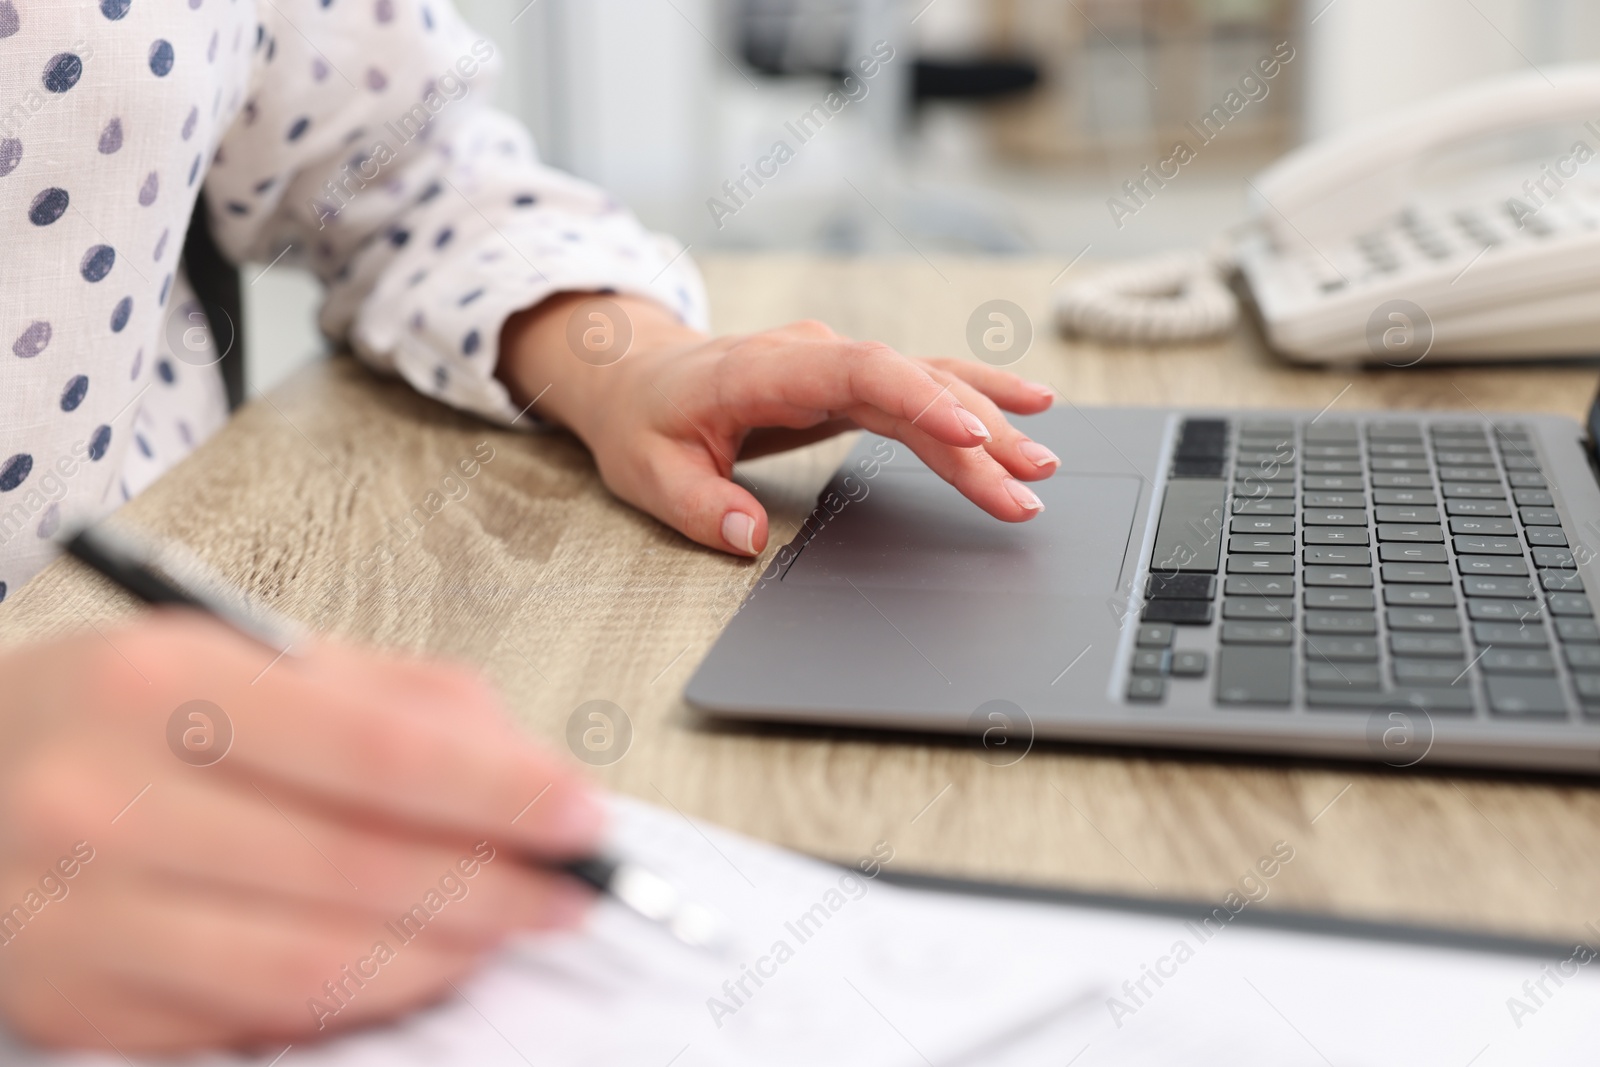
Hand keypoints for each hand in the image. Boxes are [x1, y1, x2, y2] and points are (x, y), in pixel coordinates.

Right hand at [0, 613, 601, 1051]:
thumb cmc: (108, 710)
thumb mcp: (236, 654)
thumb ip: (389, 698)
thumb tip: (523, 765)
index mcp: (159, 687)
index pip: (378, 752)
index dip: (502, 792)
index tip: (581, 814)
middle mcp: (108, 803)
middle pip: (359, 868)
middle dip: (497, 884)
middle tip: (570, 884)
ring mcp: (85, 920)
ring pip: (316, 966)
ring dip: (444, 954)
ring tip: (510, 925)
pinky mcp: (82, 1006)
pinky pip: (254, 1023)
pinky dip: (359, 999)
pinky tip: (415, 965)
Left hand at [499, 294, 1059, 555]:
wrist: (638, 374)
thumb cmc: (644, 420)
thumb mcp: (648, 472)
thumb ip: (699, 506)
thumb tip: (748, 539)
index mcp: (763, 368)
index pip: (859, 371)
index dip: (920, 400)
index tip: (971, 436)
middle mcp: (812, 354)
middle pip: (910, 384)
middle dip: (974, 435)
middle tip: (1027, 487)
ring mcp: (836, 362)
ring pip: (926, 382)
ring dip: (987, 421)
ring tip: (1042, 464)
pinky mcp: (850, 380)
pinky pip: (920, 385)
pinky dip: (973, 400)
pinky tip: (1025, 413)